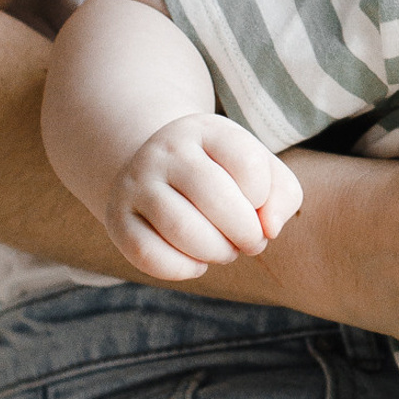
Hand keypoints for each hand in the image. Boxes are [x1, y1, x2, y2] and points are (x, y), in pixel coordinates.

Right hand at [102, 113, 301, 280]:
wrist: (158, 168)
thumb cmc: (224, 174)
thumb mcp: (259, 170)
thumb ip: (282, 196)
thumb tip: (269, 229)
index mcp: (206, 129)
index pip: (247, 163)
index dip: (263, 196)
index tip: (259, 205)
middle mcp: (165, 150)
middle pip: (214, 198)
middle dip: (245, 232)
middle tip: (251, 241)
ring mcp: (135, 183)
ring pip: (182, 229)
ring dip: (217, 252)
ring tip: (227, 251)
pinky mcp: (116, 218)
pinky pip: (148, 254)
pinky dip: (183, 269)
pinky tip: (197, 263)